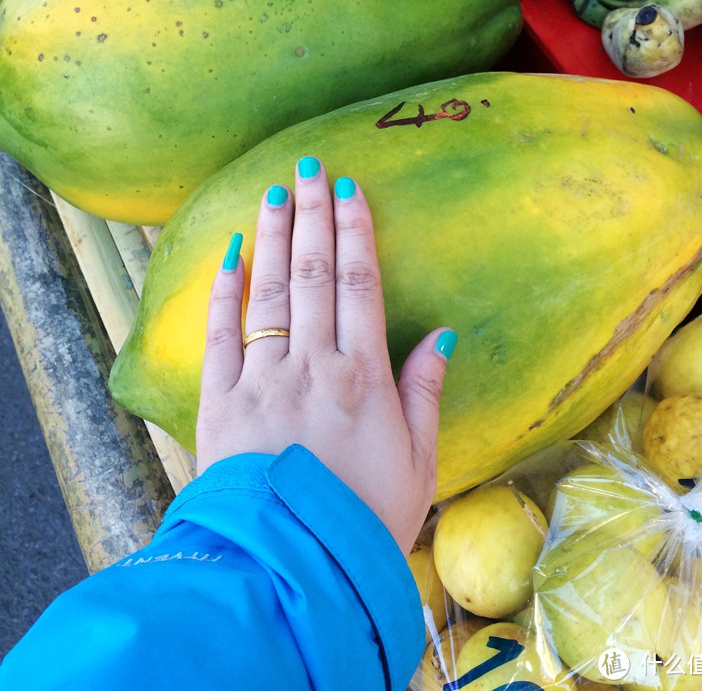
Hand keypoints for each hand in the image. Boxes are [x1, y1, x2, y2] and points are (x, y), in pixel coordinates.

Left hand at [196, 155, 454, 553]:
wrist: (293, 569)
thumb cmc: (364, 518)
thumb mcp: (419, 462)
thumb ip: (425, 391)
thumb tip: (443, 333)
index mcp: (362, 376)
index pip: (359, 283)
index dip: (353, 231)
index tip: (349, 190)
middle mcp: (311, 365)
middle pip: (312, 273)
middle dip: (312, 216)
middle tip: (309, 169)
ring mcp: (261, 381)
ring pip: (268, 291)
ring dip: (272, 237)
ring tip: (274, 192)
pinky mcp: (220, 402)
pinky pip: (220, 334)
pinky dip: (224, 290)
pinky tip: (231, 253)